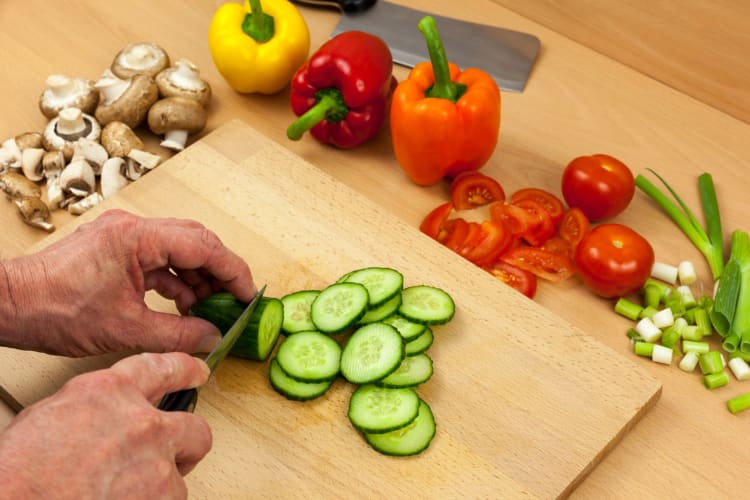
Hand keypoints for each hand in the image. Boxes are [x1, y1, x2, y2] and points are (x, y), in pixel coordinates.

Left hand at [0, 209, 255, 355]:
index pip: (203, 246)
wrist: (9, 305)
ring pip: (180, 250)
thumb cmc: (53, 309)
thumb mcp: (125, 329)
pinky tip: (183, 307)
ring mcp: (125, 237)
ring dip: (198, 279)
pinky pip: (160, 260)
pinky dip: (176, 282)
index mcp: (137, 238)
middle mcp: (133, 228)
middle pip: (196, 241)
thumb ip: (178, 334)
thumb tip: (212, 337)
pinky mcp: (117, 249)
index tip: (248, 294)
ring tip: (208, 311)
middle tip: (234, 302)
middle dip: (219, 273)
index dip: (232, 271)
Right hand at [0, 352, 210, 498]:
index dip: (185, 370)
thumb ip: (92, 407)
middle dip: (186, 443)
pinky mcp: (161, 495)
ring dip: (159, 486)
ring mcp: (155, 461)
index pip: (162, 367)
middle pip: (194, 427)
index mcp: (109, 392)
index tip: (197, 373)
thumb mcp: (50, 415)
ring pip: (179, 474)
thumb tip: (104, 416)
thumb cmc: (19, 472)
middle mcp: (141, 422)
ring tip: (126, 493)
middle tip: (172, 455)